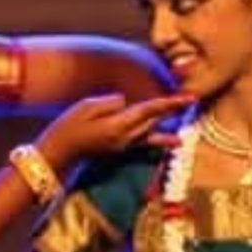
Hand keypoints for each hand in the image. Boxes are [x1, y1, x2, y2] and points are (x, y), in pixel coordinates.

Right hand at [36, 91, 187, 167]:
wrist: (58, 155)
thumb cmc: (68, 128)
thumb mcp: (86, 107)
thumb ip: (111, 103)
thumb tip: (126, 102)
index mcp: (119, 125)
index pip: (150, 110)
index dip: (170, 102)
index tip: (189, 97)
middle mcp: (126, 138)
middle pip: (155, 120)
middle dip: (173, 110)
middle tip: (193, 99)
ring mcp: (124, 146)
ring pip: (152, 132)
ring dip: (168, 125)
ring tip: (187, 125)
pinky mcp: (120, 150)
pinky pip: (145, 143)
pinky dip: (159, 140)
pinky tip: (170, 142)